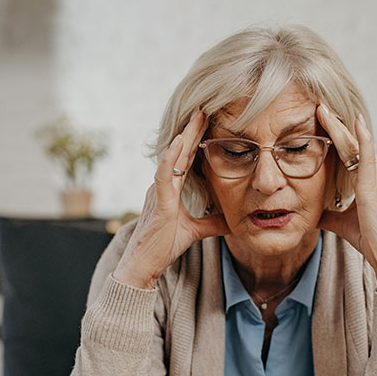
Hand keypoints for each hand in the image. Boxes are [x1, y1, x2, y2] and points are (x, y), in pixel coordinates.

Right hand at [113, 110, 229, 288]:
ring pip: (172, 158)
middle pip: (180, 153)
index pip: (185, 161)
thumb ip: (212, 223)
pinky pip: (163, 175)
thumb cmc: (161, 249)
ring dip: (185, 137)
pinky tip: (180, 142)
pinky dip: (171, 158)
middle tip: (205, 109)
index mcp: (169, 191)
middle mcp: (162, 187)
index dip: (196, 142)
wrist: (143, 266)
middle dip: (192, 131)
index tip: (208, 123)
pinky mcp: (159, 203)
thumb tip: (233, 221)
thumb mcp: (194, 232)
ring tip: (197, 117)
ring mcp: (159, 193)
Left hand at [315, 104, 376, 291]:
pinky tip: (356, 122)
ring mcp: (375, 179)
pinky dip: (362, 139)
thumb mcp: (341, 224)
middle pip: (350, 145)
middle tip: (318, 106)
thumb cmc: (371, 241)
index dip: (334, 138)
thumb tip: (312, 214)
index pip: (346, 155)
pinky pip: (368, 158)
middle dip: (334, 126)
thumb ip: (329, 214)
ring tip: (325, 108)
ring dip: (340, 126)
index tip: (318, 121)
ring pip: (355, 146)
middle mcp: (373, 176)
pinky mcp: (374, 186)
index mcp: (366, 183)